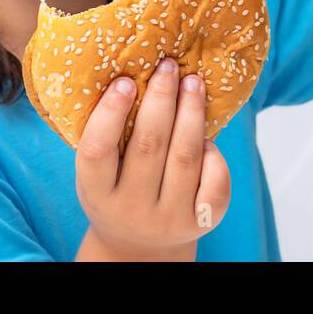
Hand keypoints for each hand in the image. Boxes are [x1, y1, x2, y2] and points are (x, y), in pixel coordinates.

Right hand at [74, 59, 230, 259]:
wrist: (139, 247)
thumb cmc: (118, 191)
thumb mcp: (101, 173)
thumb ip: (109, 137)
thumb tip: (129, 72)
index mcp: (97, 193)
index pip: (97, 152)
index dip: (110, 114)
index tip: (125, 81)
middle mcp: (131, 209)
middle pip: (149, 146)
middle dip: (162, 99)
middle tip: (168, 66)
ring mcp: (168, 218)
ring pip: (186, 156)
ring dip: (191, 113)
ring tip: (193, 83)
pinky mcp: (201, 222)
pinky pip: (215, 180)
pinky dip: (213, 152)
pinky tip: (207, 133)